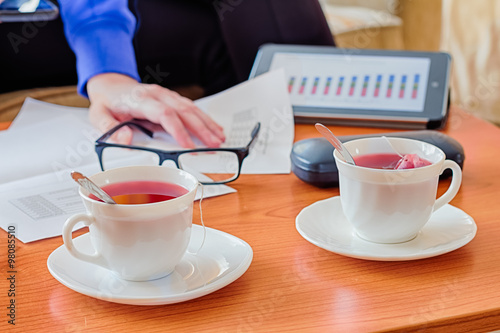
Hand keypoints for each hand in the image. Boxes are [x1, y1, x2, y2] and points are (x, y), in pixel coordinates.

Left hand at [86, 73, 224, 147]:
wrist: (111, 84)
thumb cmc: (107, 102)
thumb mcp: (98, 115)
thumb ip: (109, 128)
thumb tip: (125, 139)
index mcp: (140, 99)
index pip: (164, 114)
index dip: (178, 130)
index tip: (188, 145)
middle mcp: (157, 94)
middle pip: (184, 111)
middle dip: (201, 128)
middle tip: (214, 144)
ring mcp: (166, 95)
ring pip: (191, 108)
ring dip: (207, 123)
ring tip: (219, 138)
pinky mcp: (172, 98)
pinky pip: (191, 107)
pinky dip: (204, 118)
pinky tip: (214, 127)